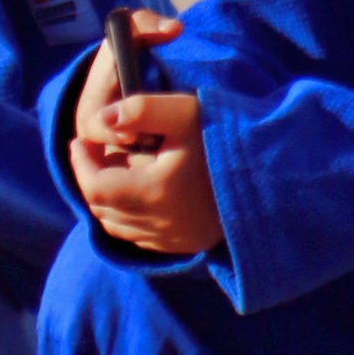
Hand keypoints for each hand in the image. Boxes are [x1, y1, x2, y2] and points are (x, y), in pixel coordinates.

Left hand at [68, 11, 222, 259]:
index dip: (80, 163)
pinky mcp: (185, 245)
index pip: (94, 186)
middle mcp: (160, 224)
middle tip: (90, 151)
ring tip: (109, 169)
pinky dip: (126, 216)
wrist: (274, 173)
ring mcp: (173, 239)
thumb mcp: (186, 112)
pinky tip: (134, 192)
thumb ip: (141, 109)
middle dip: (89, 178)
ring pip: (118, 226)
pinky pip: (140, 237)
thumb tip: (103, 120)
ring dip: (106, 199)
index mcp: (155, 192)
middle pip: (102, 208)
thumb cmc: (229, 137)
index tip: (79, 139)